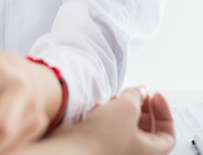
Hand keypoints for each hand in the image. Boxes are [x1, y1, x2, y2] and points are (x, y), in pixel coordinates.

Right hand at [6, 87, 174, 154]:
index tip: (156, 96)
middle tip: (137, 93)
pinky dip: (106, 114)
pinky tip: (100, 106)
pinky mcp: (98, 142)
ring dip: (122, 108)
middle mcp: (133, 151)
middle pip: (146, 128)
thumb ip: (136, 96)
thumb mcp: (128, 107)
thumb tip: (139, 92)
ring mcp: (114, 147)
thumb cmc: (104, 136)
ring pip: (125, 125)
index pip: (167, 135)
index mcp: (148, 149)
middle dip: (142, 107)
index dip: (165, 113)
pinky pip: (108, 126)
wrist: (75, 148)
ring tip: (116, 98)